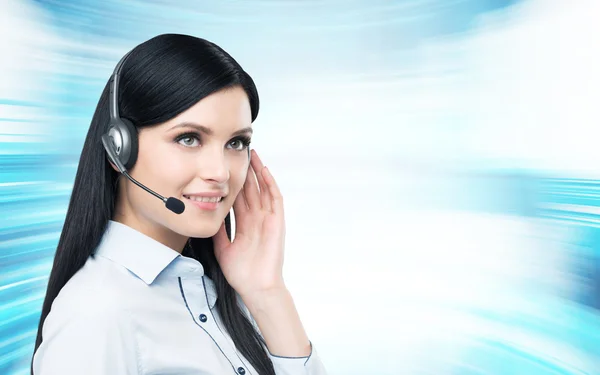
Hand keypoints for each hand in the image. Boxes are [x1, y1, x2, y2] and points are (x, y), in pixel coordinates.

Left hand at [213, 149, 286, 298]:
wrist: (255, 287)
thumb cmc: (241, 272)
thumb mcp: (222, 247)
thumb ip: (218, 230)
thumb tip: (206, 214)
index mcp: (245, 223)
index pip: (239, 196)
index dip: (233, 181)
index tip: (225, 166)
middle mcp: (257, 218)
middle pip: (251, 188)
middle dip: (245, 170)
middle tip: (237, 151)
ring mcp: (268, 219)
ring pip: (263, 189)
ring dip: (258, 171)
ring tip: (252, 153)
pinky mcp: (277, 222)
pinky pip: (274, 198)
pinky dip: (270, 184)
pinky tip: (263, 170)